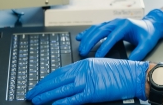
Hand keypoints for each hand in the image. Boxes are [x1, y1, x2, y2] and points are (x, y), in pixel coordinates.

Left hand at [25, 58, 148, 104]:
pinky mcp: (92, 92)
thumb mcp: (98, 67)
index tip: (37, 85)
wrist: (133, 75)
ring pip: (61, 89)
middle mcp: (83, 70)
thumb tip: (69, 82)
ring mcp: (87, 81)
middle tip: (30, 93)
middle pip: (57, 79)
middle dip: (41, 87)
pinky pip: (73, 99)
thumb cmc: (119, 72)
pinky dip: (62, 102)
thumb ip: (84, 72)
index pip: (59, 72)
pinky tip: (53, 104)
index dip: (46, 80)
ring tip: (35, 100)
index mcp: (84, 63)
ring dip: (46, 95)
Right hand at [76, 9, 162, 60]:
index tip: (98, 56)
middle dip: (91, 41)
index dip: (104, 46)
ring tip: (81, 47)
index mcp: (126, 25)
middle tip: (83, 52)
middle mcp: (117, 22)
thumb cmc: (148, 34)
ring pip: (97, 28)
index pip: (113, 36)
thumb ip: (138, 53)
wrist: (151, 25)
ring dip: (88, 37)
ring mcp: (113, 22)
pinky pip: (97, 28)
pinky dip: (88, 32)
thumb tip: (128, 64)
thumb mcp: (147, 44)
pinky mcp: (110, 25)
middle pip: (101, 30)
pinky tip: (80, 37)